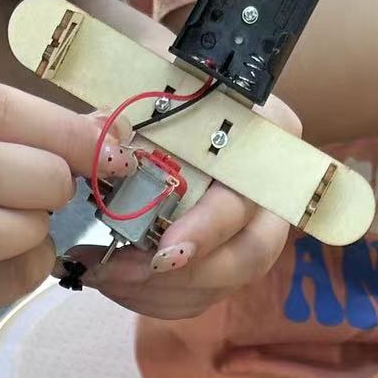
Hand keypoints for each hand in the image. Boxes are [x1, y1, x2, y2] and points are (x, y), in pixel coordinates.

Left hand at [70, 94, 298, 321]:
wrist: (150, 91)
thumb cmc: (154, 80)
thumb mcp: (138, 80)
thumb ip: (122, 112)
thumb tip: (108, 148)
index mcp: (266, 132)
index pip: (253, 194)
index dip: (210, 230)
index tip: (163, 253)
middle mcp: (271, 187)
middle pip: (251, 255)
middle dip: (186, 275)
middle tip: (127, 272)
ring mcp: (250, 230)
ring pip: (223, 285)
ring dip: (161, 291)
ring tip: (106, 274)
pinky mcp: (222, 260)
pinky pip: (198, 298)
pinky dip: (154, 298)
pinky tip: (115, 281)